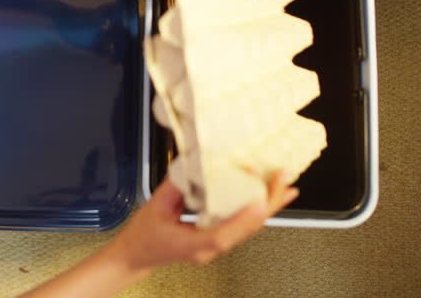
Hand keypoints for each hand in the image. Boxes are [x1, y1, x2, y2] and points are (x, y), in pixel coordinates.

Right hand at [108, 171, 297, 271]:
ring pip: (248, 228)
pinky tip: (267, 199)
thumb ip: (175, 185)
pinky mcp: (217, 238)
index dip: (243, 218)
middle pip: (246, 230)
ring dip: (268, 206)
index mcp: (193, 244)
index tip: (259, 200)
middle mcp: (209, 248)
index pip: (223, 236)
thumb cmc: (144, 236)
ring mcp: (216, 246)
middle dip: (269, 205)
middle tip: (284, 183)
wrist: (136, 254)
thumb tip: (195, 164)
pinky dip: (256, 210)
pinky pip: (242, 226)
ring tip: (284, 187)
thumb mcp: (155, 207)